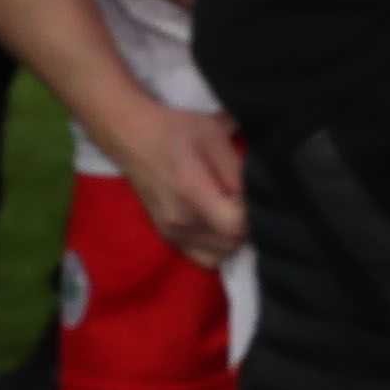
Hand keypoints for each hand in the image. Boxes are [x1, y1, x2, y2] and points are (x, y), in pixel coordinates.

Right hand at [107, 104, 251, 267]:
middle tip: (246, 200)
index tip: (254, 196)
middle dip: (249, 225)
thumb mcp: (213, 135)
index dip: (253, 214)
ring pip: (222, 253)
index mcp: (191, 192)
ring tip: (234, 210)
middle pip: (232, 243)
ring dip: (235, 237)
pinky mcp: (169, 237)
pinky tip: (220, 223)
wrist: (133, 138)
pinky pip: (205, 258)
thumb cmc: (175, 131)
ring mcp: (172, 233)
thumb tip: (257, 194)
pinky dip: (219, 247)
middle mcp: (180, 221)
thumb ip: (236, 168)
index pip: (235, 226)